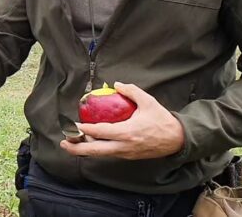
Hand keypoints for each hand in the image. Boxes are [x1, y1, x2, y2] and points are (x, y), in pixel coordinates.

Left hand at [59, 82, 184, 159]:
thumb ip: (131, 91)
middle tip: (64, 143)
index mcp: (127, 132)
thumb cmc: (162, 120)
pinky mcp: (128, 156)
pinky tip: (90, 142)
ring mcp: (125, 153)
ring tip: (72, 143)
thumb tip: (116, 85)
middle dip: (77, 148)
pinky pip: (109, 153)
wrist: (177, 140)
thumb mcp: (148, 101)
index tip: (74, 124)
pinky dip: (97, 149)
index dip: (85, 129)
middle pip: (95, 150)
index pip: (100, 132)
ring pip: (101, 154)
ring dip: (86, 149)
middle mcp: (123, 146)